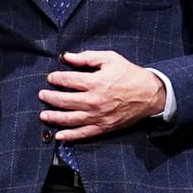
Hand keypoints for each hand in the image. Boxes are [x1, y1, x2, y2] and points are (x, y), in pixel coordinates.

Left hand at [40, 51, 165, 142]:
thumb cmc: (130, 75)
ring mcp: (98, 116)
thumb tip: (68, 57)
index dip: (56, 79)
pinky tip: (59, 136)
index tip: (51, 78)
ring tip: (43, 114)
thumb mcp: (111, 59)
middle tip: (42, 95)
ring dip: (54, 117)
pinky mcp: (103, 127)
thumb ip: (87, 57)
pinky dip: (69, 136)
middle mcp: (94, 101)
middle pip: (64, 100)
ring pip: (70, 119)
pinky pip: (83, 133)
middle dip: (50, 97)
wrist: (150, 95)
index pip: (68, 81)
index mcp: (95, 82)